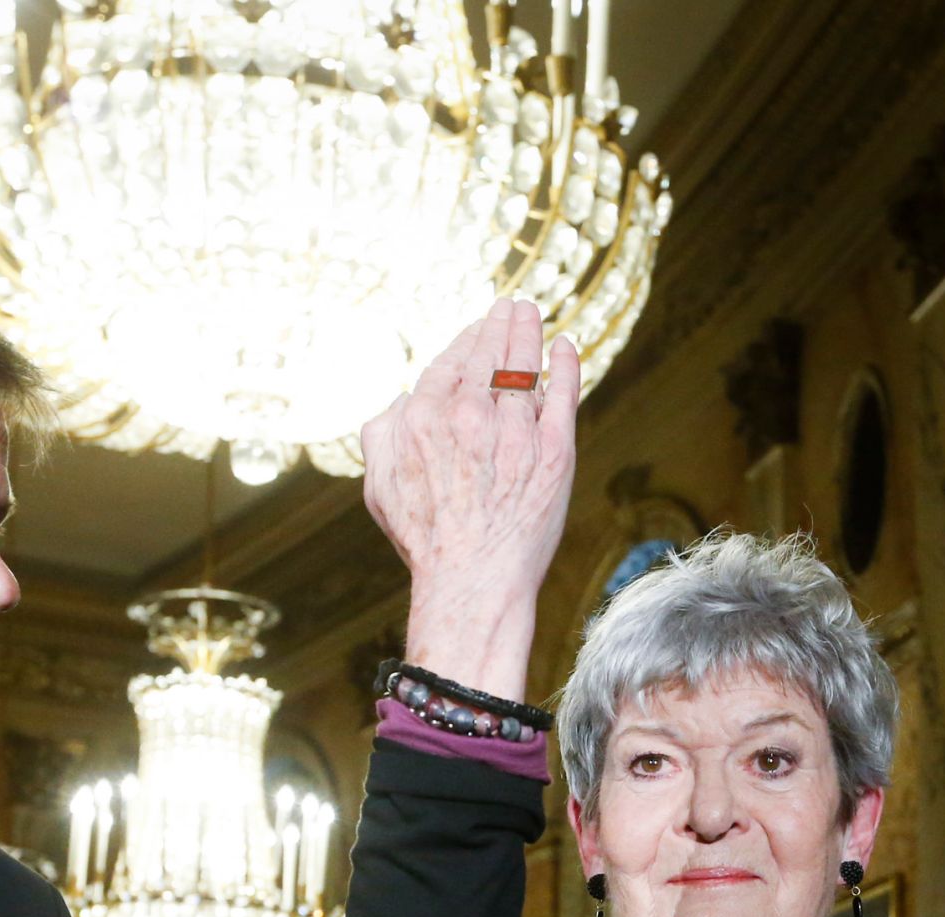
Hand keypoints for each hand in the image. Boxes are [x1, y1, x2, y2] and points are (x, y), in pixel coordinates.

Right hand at [361, 300, 579, 698]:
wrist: (472, 580)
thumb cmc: (424, 539)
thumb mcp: (379, 487)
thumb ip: (381, 434)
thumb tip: (400, 400)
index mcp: (423, 419)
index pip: (449, 364)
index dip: (465, 342)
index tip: (476, 331)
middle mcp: (470, 416)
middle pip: (489, 354)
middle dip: (500, 324)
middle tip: (509, 307)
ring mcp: (516, 431)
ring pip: (525, 366)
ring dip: (529, 333)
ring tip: (530, 315)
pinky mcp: (554, 451)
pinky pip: (563, 393)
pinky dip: (565, 364)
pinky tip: (565, 348)